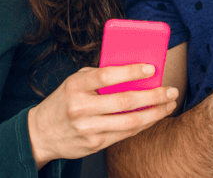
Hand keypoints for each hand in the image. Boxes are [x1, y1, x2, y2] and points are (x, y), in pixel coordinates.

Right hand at [28, 63, 178, 164]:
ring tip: (169, 104)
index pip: (106, 76)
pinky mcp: (94, 144)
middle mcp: (81, 108)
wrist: (40, 133)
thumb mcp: (74, 82)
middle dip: (153, 96)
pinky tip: (154, 117)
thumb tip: (133, 72)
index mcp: (75, 86)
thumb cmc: (63, 101)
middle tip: (171, 90)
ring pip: (129, 121)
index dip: (131, 71)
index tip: (152, 69)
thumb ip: (98, 76)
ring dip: (154, 113)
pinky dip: (143, 124)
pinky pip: (125, 134)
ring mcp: (88, 128)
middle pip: (124, 101)